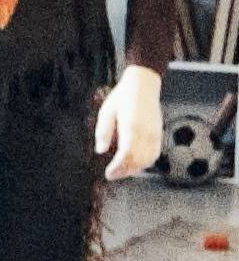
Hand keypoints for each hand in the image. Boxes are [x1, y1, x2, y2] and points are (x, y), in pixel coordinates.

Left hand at [104, 65, 171, 182]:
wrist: (143, 85)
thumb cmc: (123, 97)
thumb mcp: (106, 112)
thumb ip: (103, 132)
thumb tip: (101, 150)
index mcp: (131, 126)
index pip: (127, 154)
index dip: (118, 167)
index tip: (108, 173)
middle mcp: (146, 131)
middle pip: (138, 159)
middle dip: (124, 171)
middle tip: (112, 175)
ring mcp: (155, 132)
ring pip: (148, 159)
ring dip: (135, 168)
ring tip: (121, 170)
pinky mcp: (158, 133)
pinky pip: (155, 153)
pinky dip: (146, 162)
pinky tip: (135, 164)